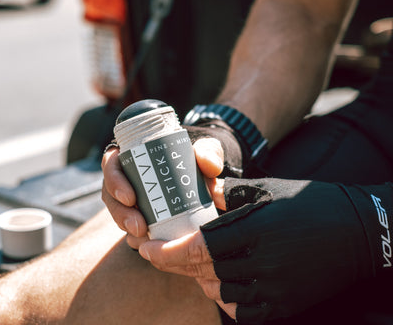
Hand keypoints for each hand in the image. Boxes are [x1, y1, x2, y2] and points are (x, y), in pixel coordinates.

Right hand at [101, 137, 224, 248]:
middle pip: (111, 194)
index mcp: (133, 154)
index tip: (130, 197)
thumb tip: (208, 165)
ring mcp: (129, 197)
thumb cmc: (196, 159)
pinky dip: (136, 237)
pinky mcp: (138, 214)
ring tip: (143, 237)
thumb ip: (209, 153)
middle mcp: (126, 175)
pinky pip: (129, 227)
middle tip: (139, 226)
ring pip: (118, 213)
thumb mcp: (205, 151)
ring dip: (127, 227)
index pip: (111, 163)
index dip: (114, 181)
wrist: (202, 176)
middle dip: (120, 213)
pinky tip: (145, 245)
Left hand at [139, 178, 381, 323]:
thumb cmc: (307, 202)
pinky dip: (222, 298)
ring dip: (197, 278)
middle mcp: (264, 264)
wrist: (354, 231)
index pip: (202, 246)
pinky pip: (242, 311)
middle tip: (154, 254)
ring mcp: (276, 289)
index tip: (146, 247)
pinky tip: (216, 282)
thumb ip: (229, 193)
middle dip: (173, 264)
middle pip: (205, 270)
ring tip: (187, 263)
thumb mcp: (266, 189)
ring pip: (219, 292)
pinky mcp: (284, 305)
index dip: (170, 250)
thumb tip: (201, 192)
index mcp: (258, 230)